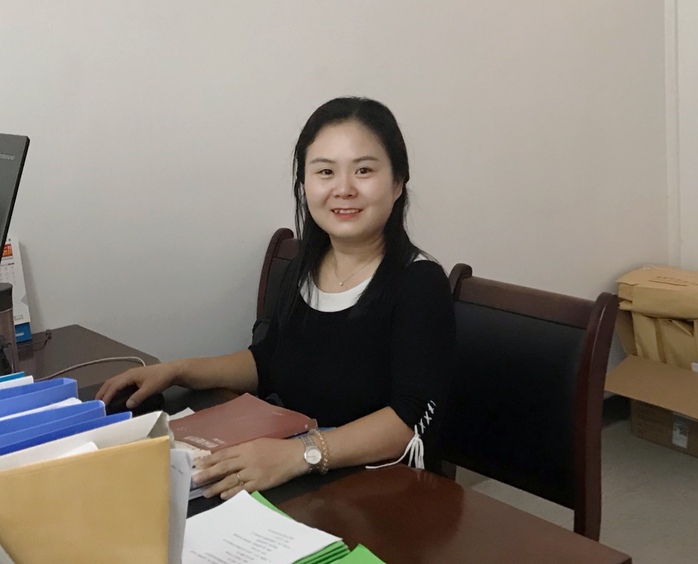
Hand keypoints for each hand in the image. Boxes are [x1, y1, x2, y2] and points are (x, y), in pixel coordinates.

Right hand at [95, 363, 176, 408]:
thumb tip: (127, 405)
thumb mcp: (150, 389)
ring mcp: (131, 375)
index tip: (100, 405)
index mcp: (129, 375)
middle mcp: (128, 374)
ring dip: (107, 390)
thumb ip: (138, 397)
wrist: (172, 371)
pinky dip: (113, 388)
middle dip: (102, 392)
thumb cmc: (160, 379)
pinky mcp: (135, 377)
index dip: (106, 396)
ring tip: (101, 400)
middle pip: (111, 382)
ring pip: (114, 382)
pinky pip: (120, 382)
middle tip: (95, 403)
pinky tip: (113, 394)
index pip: (114, 386)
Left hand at [193, 438, 307, 499]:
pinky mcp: (260, 483)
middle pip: (224, 467)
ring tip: (206, 492)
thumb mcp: (258, 443)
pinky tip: (223, 496)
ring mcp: (253, 472)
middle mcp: (247, 459)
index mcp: (246, 447)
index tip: (198, 464)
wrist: (295, 456)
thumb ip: (243, 450)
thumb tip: (227, 456)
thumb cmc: (277, 447)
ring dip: (217, 487)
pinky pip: (243, 489)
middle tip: (195, 479)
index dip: (210, 460)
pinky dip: (232, 493)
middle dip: (208, 474)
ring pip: (231, 480)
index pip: (224, 454)